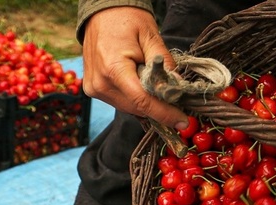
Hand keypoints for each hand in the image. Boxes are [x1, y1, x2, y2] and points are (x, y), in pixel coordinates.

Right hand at [81, 7, 188, 129]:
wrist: (101, 12)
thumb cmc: (126, 19)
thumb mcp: (151, 37)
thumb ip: (165, 64)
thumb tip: (178, 88)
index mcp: (113, 69)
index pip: (143, 101)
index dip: (165, 114)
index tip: (182, 122)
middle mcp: (100, 84)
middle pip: (137, 108)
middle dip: (158, 107)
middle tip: (174, 99)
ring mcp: (94, 88)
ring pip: (129, 108)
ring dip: (145, 102)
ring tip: (152, 82)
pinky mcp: (92, 90)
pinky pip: (120, 102)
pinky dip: (134, 98)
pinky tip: (138, 82)